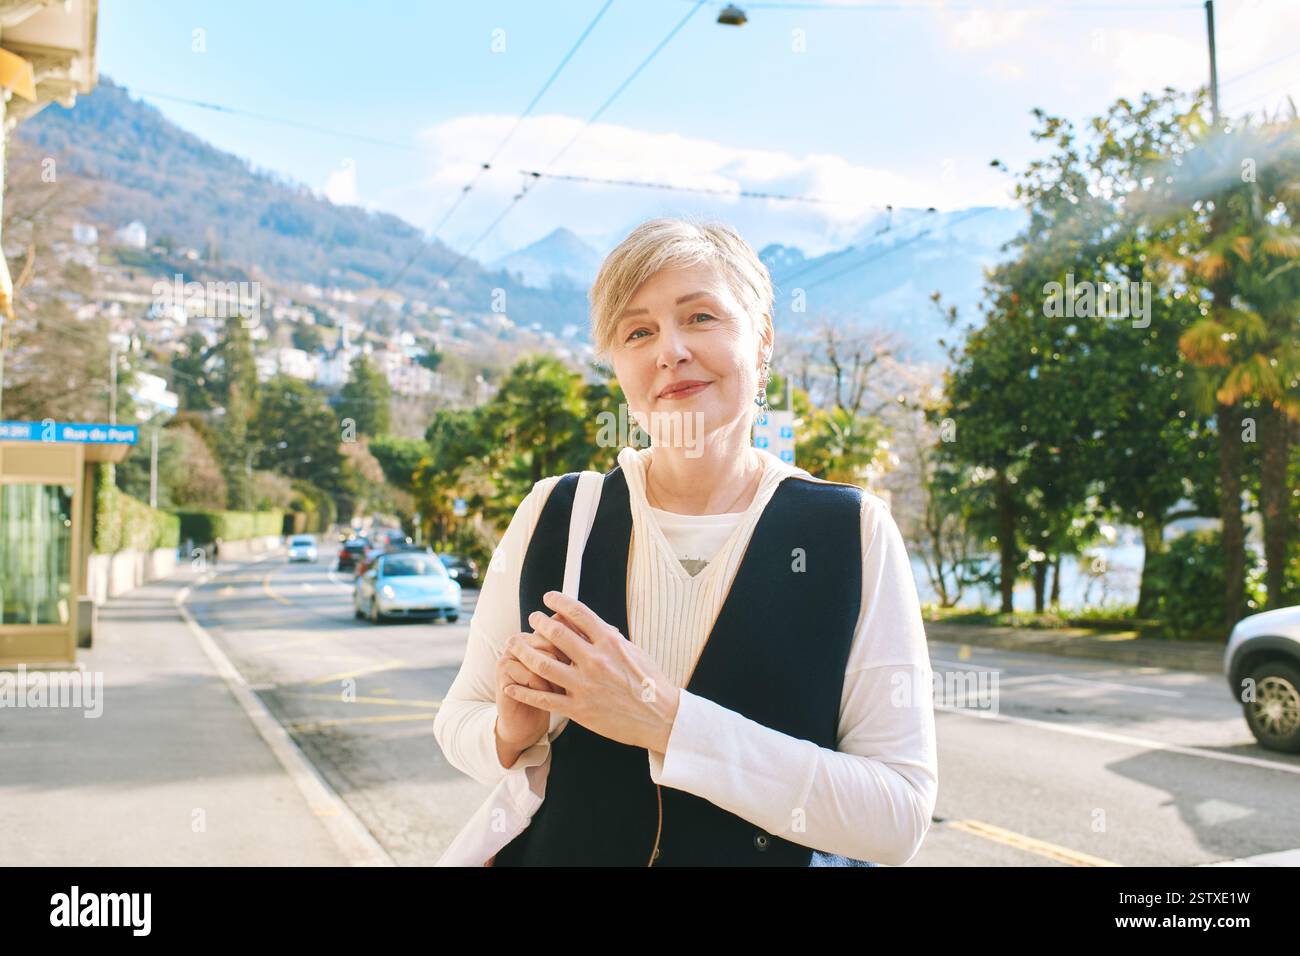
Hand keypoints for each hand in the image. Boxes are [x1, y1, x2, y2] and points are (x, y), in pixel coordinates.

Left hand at [504, 591, 680, 753]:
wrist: (661, 718)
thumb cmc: (650, 682)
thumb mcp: (633, 651)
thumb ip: (609, 637)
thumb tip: (590, 622)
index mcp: (610, 643)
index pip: (578, 613)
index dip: (558, 601)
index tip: (548, 597)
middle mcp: (595, 661)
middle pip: (555, 634)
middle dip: (538, 623)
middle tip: (531, 619)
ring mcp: (585, 686)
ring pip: (542, 664)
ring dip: (523, 651)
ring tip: (514, 643)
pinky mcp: (579, 710)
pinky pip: (544, 698)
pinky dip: (523, 691)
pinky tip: (510, 686)